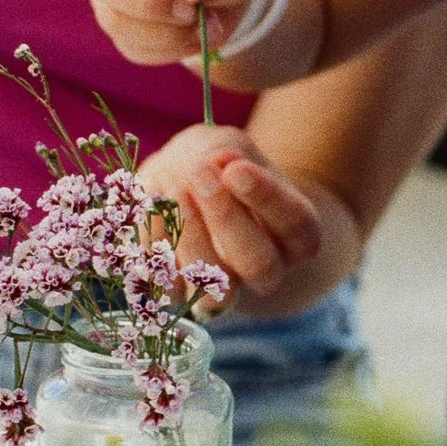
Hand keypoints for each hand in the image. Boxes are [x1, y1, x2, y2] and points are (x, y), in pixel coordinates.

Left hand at [140, 126, 326, 308]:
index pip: (296, 225)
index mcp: (295, 236)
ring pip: (215, 292)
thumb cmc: (215, 167)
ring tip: (173, 189)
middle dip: (227, 218)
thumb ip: (224, 155)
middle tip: (199, 173)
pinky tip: (149, 203)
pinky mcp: (178, 297)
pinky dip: (154, 243)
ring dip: (190, 238)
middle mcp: (266, 273)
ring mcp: (222, 292)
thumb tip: (216, 164)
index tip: (236, 169)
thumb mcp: (227, 148)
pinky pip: (166, 285)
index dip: (268, 198)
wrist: (180, 189)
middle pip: (259, 264)